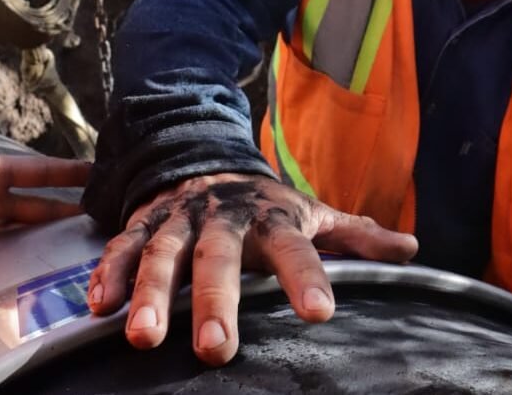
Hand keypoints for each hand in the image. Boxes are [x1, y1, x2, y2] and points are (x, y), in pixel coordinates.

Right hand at [87, 173, 417, 365]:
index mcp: (272, 218)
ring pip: (163, 253)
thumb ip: (355, 236)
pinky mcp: (144, 222)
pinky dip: (110, 273)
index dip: (307, 278)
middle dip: (216, 301)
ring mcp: (179, 218)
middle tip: (216, 350)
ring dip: (151, 292)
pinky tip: (99, 307)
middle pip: (219, 257)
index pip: (296, 249)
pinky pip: (123, 246)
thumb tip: (412, 249)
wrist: (206, 160)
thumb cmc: (266, 203)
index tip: (320, 314)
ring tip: (143, 337)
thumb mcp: (311, 212)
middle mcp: (224, 217)